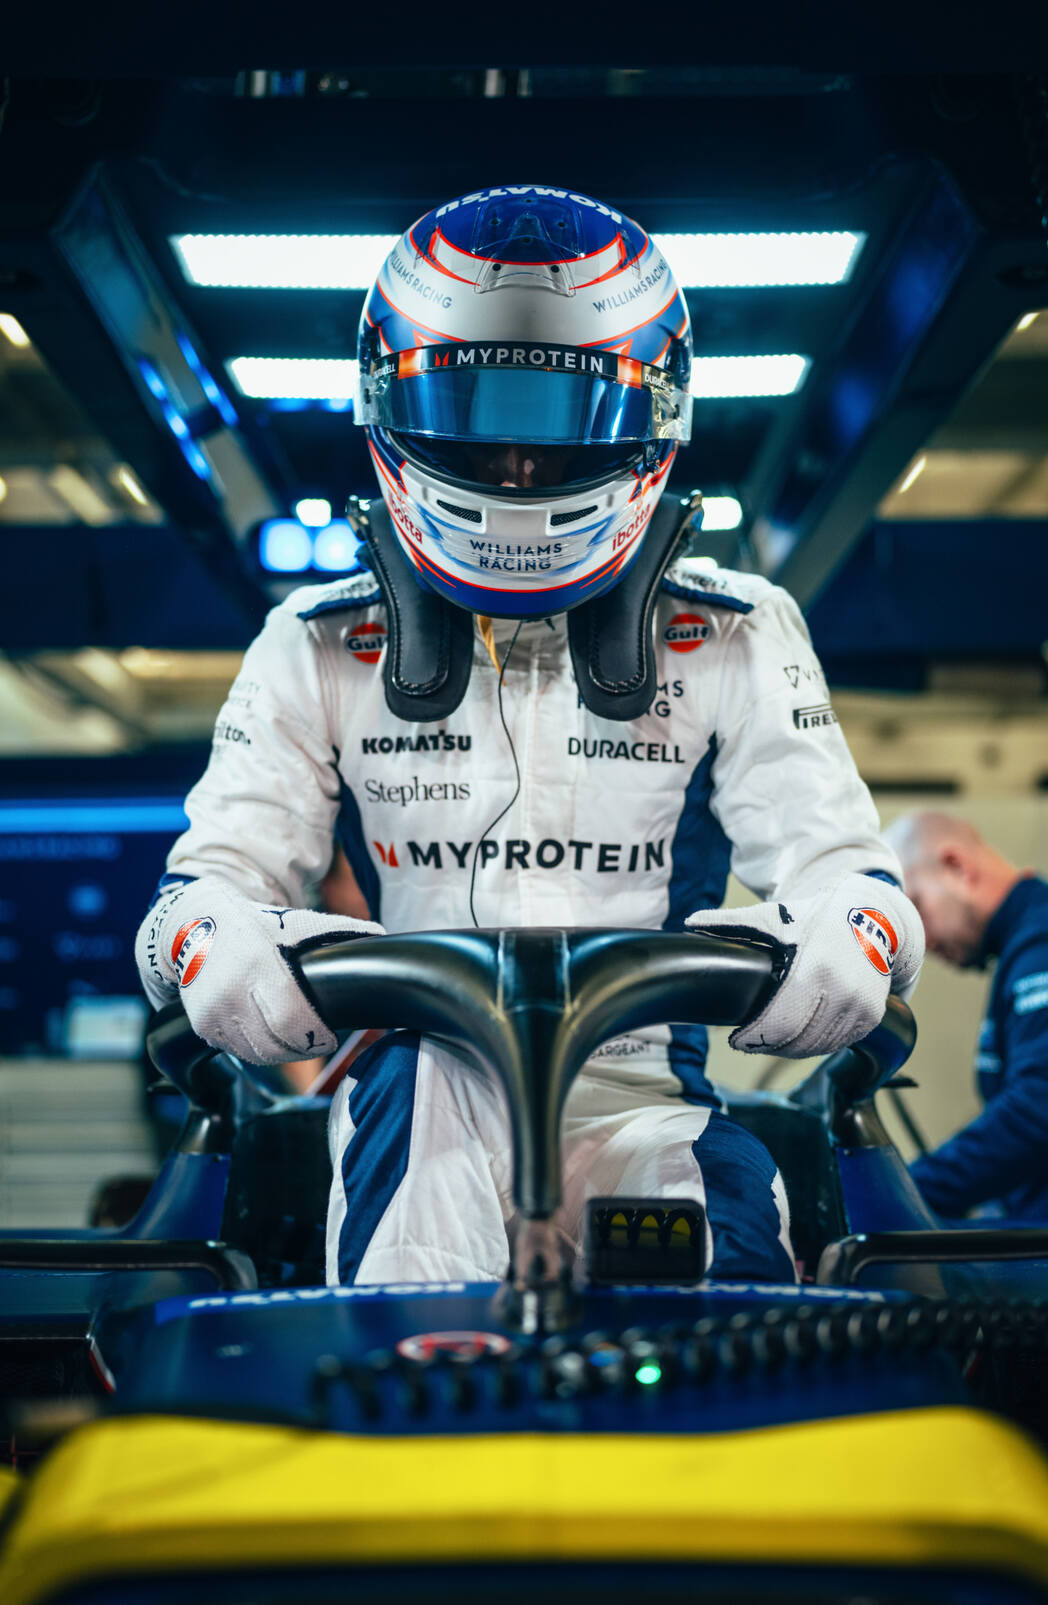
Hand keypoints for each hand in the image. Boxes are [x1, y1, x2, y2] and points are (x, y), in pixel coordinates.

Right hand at [135, 876, 383, 1063]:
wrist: (193, 924)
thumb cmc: (256, 925)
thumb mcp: (297, 922)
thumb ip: (341, 932)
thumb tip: (382, 942)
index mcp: (259, 965)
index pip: (292, 1021)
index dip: (316, 1037)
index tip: (330, 1036)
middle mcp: (230, 993)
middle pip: (276, 1045)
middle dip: (303, 1047)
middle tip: (318, 1039)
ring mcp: (212, 1012)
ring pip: (258, 1054)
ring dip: (281, 1052)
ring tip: (295, 1035)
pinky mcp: (202, 1026)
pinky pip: (238, 1052)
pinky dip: (257, 1049)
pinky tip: (268, 1032)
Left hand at [685, 873, 922, 1056]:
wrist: (875, 916)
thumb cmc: (817, 918)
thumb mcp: (775, 917)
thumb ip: (732, 922)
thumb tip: (690, 922)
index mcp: (815, 968)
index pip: (780, 1022)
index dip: (755, 1037)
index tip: (737, 1040)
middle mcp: (843, 992)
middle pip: (796, 1040)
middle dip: (767, 1045)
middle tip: (749, 1041)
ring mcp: (861, 1007)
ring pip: (816, 1047)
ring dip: (789, 1048)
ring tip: (770, 1038)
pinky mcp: (872, 1017)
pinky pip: (837, 1044)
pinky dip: (815, 1045)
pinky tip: (798, 1037)